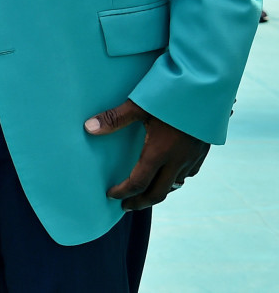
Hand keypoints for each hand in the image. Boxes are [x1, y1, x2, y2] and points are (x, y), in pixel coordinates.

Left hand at [84, 99, 209, 209]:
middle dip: (140, 202)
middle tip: (125, 206)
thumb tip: (88, 128)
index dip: (123, 193)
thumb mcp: (140, 104)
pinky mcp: (202, 151)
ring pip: (175, 184)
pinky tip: (170, 175)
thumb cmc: (172, 95)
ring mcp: (193, 157)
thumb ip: (114, 118)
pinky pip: (188, 173)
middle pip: (158, 193)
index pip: (139, 183)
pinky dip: (175, 180)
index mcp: (160, 152)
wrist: (209, 90)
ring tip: (145, 192)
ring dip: (159, 192)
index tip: (111, 195)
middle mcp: (178, 160)